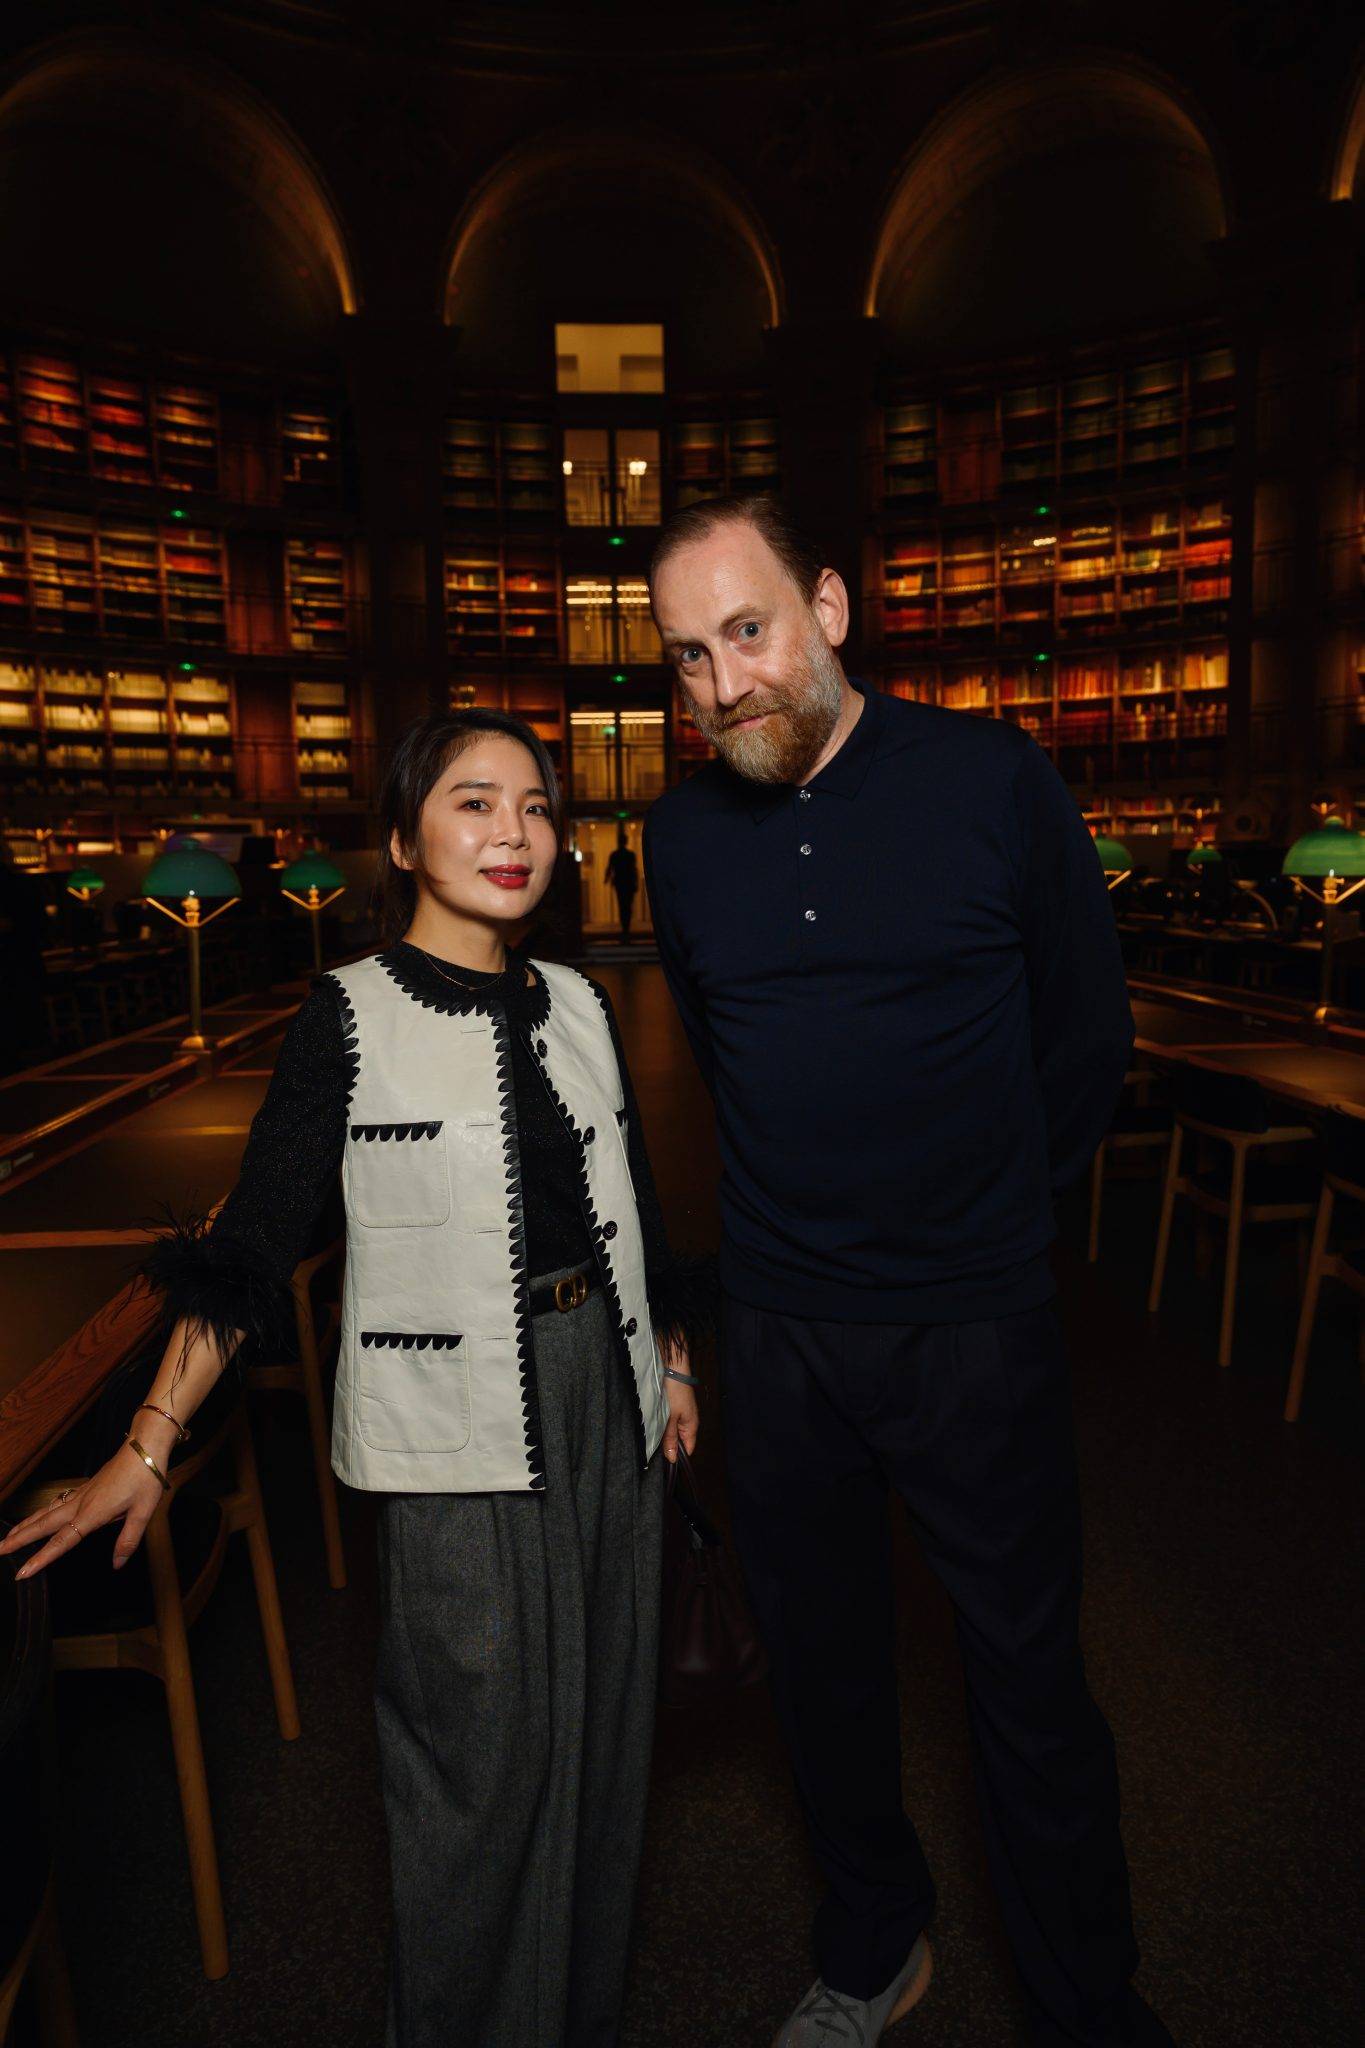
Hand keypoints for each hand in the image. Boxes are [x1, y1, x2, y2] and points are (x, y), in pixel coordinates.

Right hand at [0, 1442, 167, 1580]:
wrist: (144, 1447)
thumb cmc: (146, 1478)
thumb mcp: (143, 1512)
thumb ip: (128, 1540)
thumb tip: (116, 1564)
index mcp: (92, 1513)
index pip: (61, 1541)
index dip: (41, 1558)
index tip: (22, 1572)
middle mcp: (80, 1504)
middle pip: (43, 1524)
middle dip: (19, 1539)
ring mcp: (80, 1494)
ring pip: (46, 1512)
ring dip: (25, 1525)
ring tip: (7, 1538)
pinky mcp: (85, 1488)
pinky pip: (56, 1504)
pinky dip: (40, 1513)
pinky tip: (37, 1517)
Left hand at [659, 1340, 699, 1464]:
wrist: (672, 1368)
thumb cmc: (674, 1392)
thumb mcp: (670, 1418)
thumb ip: (669, 1438)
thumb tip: (672, 1459)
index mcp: (691, 1426)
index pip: (688, 1449)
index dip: (677, 1456)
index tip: (664, 1460)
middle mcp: (688, 1421)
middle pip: (679, 1441)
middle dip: (668, 1445)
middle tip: (654, 1445)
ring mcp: (681, 1413)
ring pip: (672, 1431)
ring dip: (663, 1433)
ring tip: (652, 1432)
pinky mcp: (674, 1406)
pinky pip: (668, 1421)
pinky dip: (662, 1423)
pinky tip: (653, 1421)